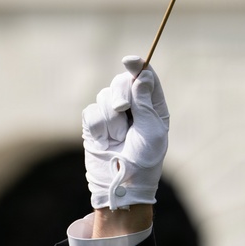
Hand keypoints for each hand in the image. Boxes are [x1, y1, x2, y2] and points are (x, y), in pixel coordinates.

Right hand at [82, 56, 168, 210]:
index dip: (138, 67)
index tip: (130, 61)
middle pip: (122, 82)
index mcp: (153, 108)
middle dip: (121, 93)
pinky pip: (91, 111)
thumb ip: (145, 102)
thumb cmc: (144, 160)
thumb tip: (141, 75)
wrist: (121, 184)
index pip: (146, 78)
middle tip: (122, 109)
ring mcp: (112, 115)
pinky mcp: (94, 124)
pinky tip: (104, 140)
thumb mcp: (151, 131)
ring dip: (111, 118)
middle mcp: (133, 108)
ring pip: (104, 96)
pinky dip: (98, 126)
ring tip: (118, 138)